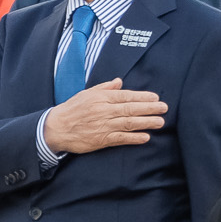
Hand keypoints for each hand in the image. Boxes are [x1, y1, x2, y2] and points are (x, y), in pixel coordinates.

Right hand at [41, 78, 166, 155]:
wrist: (56, 128)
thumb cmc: (72, 109)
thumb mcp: (86, 93)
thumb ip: (104, 87)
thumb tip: (119, 81)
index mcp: (101, 98)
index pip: (126, 96)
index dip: (142, 97)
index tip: (155, 98)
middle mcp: (104, 110)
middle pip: (131, 109)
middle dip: (149, 108)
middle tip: (164, 108)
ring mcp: (103, 125)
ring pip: (129, 123)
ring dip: (146, 122)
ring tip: (160, 122)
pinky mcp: (101, 139)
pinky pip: (120, 138)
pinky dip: (133, 138)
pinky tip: (145, 137)